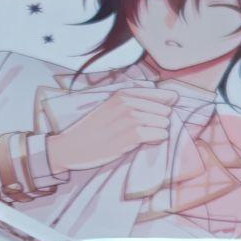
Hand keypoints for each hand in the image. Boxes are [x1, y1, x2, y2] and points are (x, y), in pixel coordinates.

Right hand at [45, 87, 178, 171]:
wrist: (72, 147)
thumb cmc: (92, 131)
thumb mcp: (109, 108)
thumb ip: (133, 102)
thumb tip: (168, 98)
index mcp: (122, 94)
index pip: (158, 94)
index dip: (165, 104)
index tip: (162, 113)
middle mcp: (127, 103)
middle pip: (164, 109)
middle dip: (160, 120)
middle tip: (147, 129)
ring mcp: (129, 118)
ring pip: (163, 122)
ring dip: (159, 131)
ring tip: (146, 136)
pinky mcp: (131, 134)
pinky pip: (159, 134)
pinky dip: (158, 138)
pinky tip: (149, 141)